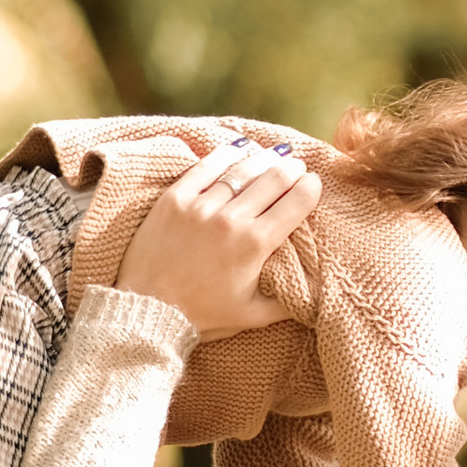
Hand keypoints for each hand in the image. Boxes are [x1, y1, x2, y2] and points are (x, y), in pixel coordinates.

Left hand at [115, 140, 320, 333]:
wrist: (147, 312)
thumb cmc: (202, 317)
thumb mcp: (254, 316)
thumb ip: (289, 301)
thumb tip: (318, 291)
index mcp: (255, 245)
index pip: (296, 203)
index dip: (311, 188)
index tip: (314, 183)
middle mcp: (231, 220)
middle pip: (273, 179)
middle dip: (292, 168)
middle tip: (297, 165)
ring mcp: (200, 206)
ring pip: (241, 169)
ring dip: (263, 159)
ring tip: (274, 155)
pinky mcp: (174, 199)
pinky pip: (205, 168)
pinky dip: (225, 156)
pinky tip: (238, 149)